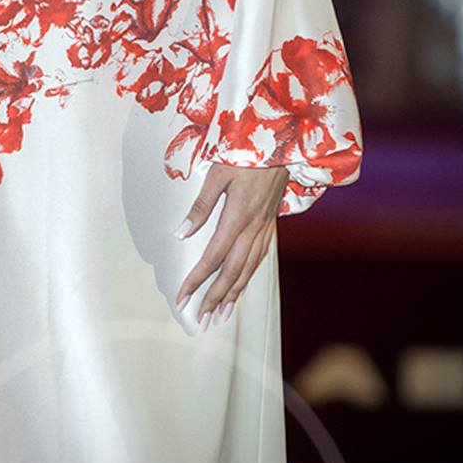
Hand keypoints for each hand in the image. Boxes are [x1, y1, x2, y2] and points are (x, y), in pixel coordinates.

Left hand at [175, 161, 287, 327]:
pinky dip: (249, 276)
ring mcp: (265, 227)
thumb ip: (200, 206)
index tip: (182, 298)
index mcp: (238, 217)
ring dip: (234, 294)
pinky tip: (242, 285)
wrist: (282, 142)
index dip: (196, 281)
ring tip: (222, 314)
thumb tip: (181, 233)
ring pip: (249, 269)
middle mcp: (254, 228)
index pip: (213, 258)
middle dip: (216, 298)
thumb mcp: (218, 173)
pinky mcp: (271, 223)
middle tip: (202, 320)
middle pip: (232, 272)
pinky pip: (260, 257)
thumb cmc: (246, 152)